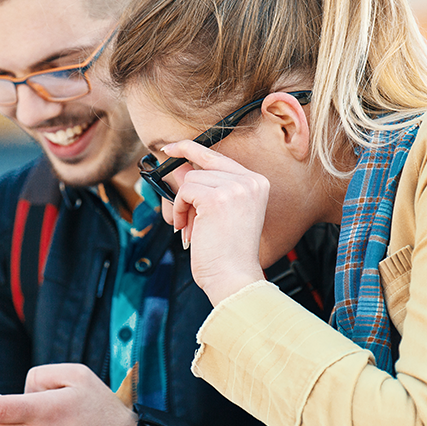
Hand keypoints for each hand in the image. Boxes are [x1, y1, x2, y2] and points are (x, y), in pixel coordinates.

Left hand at [162, 140, 266, 304]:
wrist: (234, 277)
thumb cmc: (228, 254)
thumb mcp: (217, 214)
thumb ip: (203, 187)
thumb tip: (178, 168)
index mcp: (256, 183)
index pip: (218, 156)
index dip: (190, 149)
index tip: (170, 148)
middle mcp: (249, 181)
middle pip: (201, 166)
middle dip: (186, 190)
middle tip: (179, 209)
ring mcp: (235, 187)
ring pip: (190, 180)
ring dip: (184, 205)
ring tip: (192, 228)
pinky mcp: (217, 198)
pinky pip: (185, 192)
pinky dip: (180, 210)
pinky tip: (187, 228)